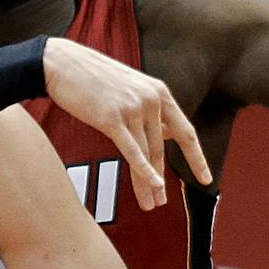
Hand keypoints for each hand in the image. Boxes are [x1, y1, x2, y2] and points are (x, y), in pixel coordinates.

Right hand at [42, 39, 210, 209]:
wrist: (62, 63)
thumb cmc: (93, 77)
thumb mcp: (131, 87)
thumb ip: (149, 110)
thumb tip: (165, 135)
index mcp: (159, 92)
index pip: (185, 132)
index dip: (197, 157)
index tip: (206, 178)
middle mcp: (151, 100)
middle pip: (161, 149)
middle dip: (161, 179)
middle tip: (161, 202)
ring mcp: (132, 109)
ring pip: (147, 154)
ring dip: (149, 183)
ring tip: (150, 204)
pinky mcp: (112, 119)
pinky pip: (132, 151)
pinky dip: (143, 171)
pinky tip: (152, 187)